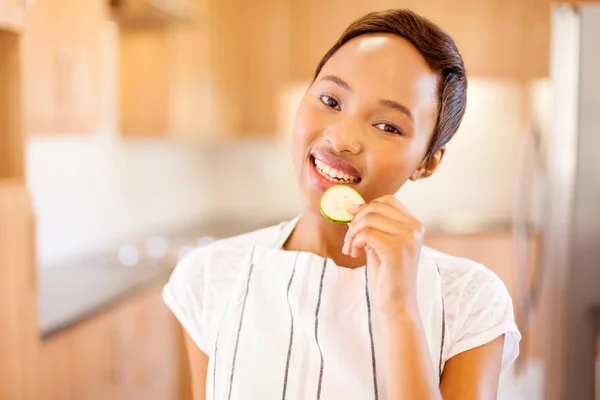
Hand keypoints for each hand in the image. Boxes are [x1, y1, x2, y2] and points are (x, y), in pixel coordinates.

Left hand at [343, 195, 424, 315]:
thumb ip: (372, 226)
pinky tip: (354, 254)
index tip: (351, 219)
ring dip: (352, 233)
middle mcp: (415, 228)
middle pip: (376, 207)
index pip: (388, 200)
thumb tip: (353, 207)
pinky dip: (355, 242)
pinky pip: (366, 233)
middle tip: (349, 240)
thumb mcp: (379, 245)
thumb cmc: (387, 277)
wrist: (397, 305)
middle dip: (356, 221)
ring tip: (350, 249)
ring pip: (368, 219)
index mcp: (414, 225)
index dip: (366, 206)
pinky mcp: (396, 248)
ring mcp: (408, 237)